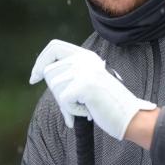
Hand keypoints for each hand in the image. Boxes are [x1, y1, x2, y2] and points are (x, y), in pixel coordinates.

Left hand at [29, 39, 155, 139]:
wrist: (130, 117)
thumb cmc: (106, 104)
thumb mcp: (87, 81)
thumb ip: (68, 73)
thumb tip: (39, 72)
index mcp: (86, 56)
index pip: (54, 47)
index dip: (40, 61)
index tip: (34, 78)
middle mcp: (85, 59)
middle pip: (49, 72)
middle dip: (57, 93)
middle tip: (78, 103)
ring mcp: (85, 70)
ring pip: (55, 88)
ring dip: (67, 105)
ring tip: (87, 106)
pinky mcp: (85, 84)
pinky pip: (63, 100)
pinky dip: (73, 112)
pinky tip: (89, 110)